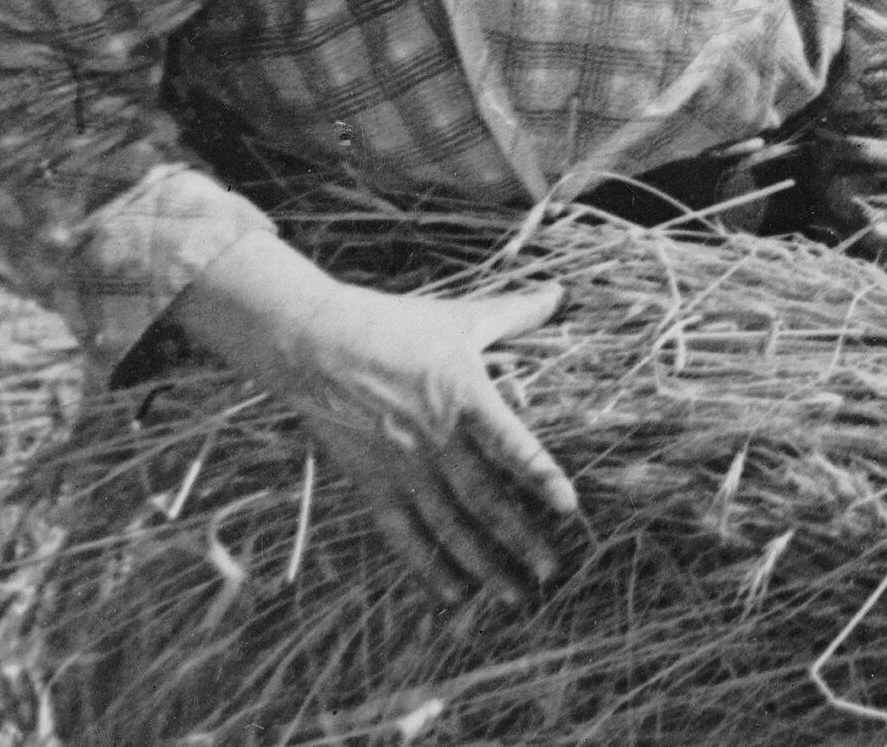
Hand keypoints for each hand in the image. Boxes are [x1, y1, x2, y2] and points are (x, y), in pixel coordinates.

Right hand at [171, 233, 578, 606]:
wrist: (315, 342)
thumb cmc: (394, 325)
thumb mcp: (461, 317)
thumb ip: (514, 312)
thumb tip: (558, 292)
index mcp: (465, 399)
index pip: (512, 445)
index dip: (542, 476)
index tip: (571, 507)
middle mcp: (437, 441)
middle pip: (485, 500)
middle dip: (521, 538)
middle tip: (552, 571)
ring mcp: (402, 466)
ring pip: (448, 525)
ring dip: (482, 563)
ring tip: (513, 594)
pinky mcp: (372, 481)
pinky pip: (402, 532)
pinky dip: (426, 565)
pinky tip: (451, 593)